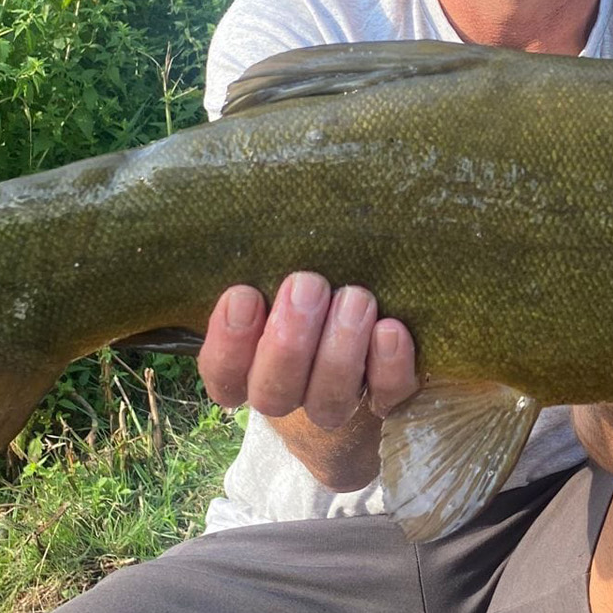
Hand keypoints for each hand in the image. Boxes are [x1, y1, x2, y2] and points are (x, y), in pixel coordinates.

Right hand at [196, 272, 418, 427]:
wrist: (367, 325)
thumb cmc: (305, 288)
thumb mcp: (274, 278)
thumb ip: (259, 269)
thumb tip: (237, 211)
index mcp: (246, 369)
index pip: (223, 374)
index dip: (229, 342)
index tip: (243, 294)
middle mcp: (288, 394)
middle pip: (273, 394)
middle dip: (288, 343)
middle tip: (307, 286)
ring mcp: (336, 401)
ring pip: (328, 402)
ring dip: (340, 350)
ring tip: (355, 298)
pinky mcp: (386, 398)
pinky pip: (387, 395)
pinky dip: (389, 365)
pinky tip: (390, 329)